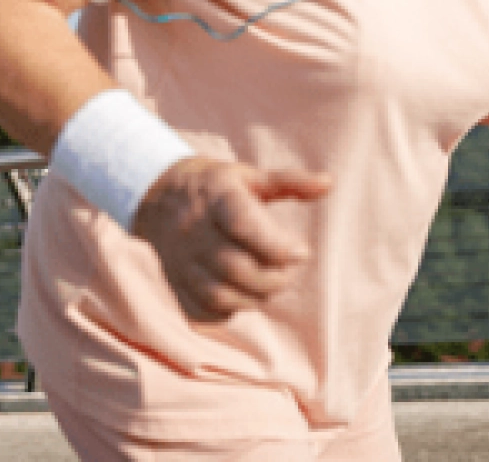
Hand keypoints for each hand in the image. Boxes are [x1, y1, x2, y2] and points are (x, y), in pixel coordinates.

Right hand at [132, 156, 329, 321]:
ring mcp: (181, 261)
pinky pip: (201, 310)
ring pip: (218, 294)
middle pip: (234, 266)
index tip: (303, 251)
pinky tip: (245, 296)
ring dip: (254, 297)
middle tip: (290, 270)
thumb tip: (329, 182)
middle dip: (272, 277)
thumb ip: (290, 182)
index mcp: (216, 198)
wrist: (159, 197)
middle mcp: (194, 231)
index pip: (242, 225)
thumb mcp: (251, 176)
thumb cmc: (218, 186)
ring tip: (273, 284)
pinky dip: (229, 311)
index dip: (275, 245)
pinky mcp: (175, 283)